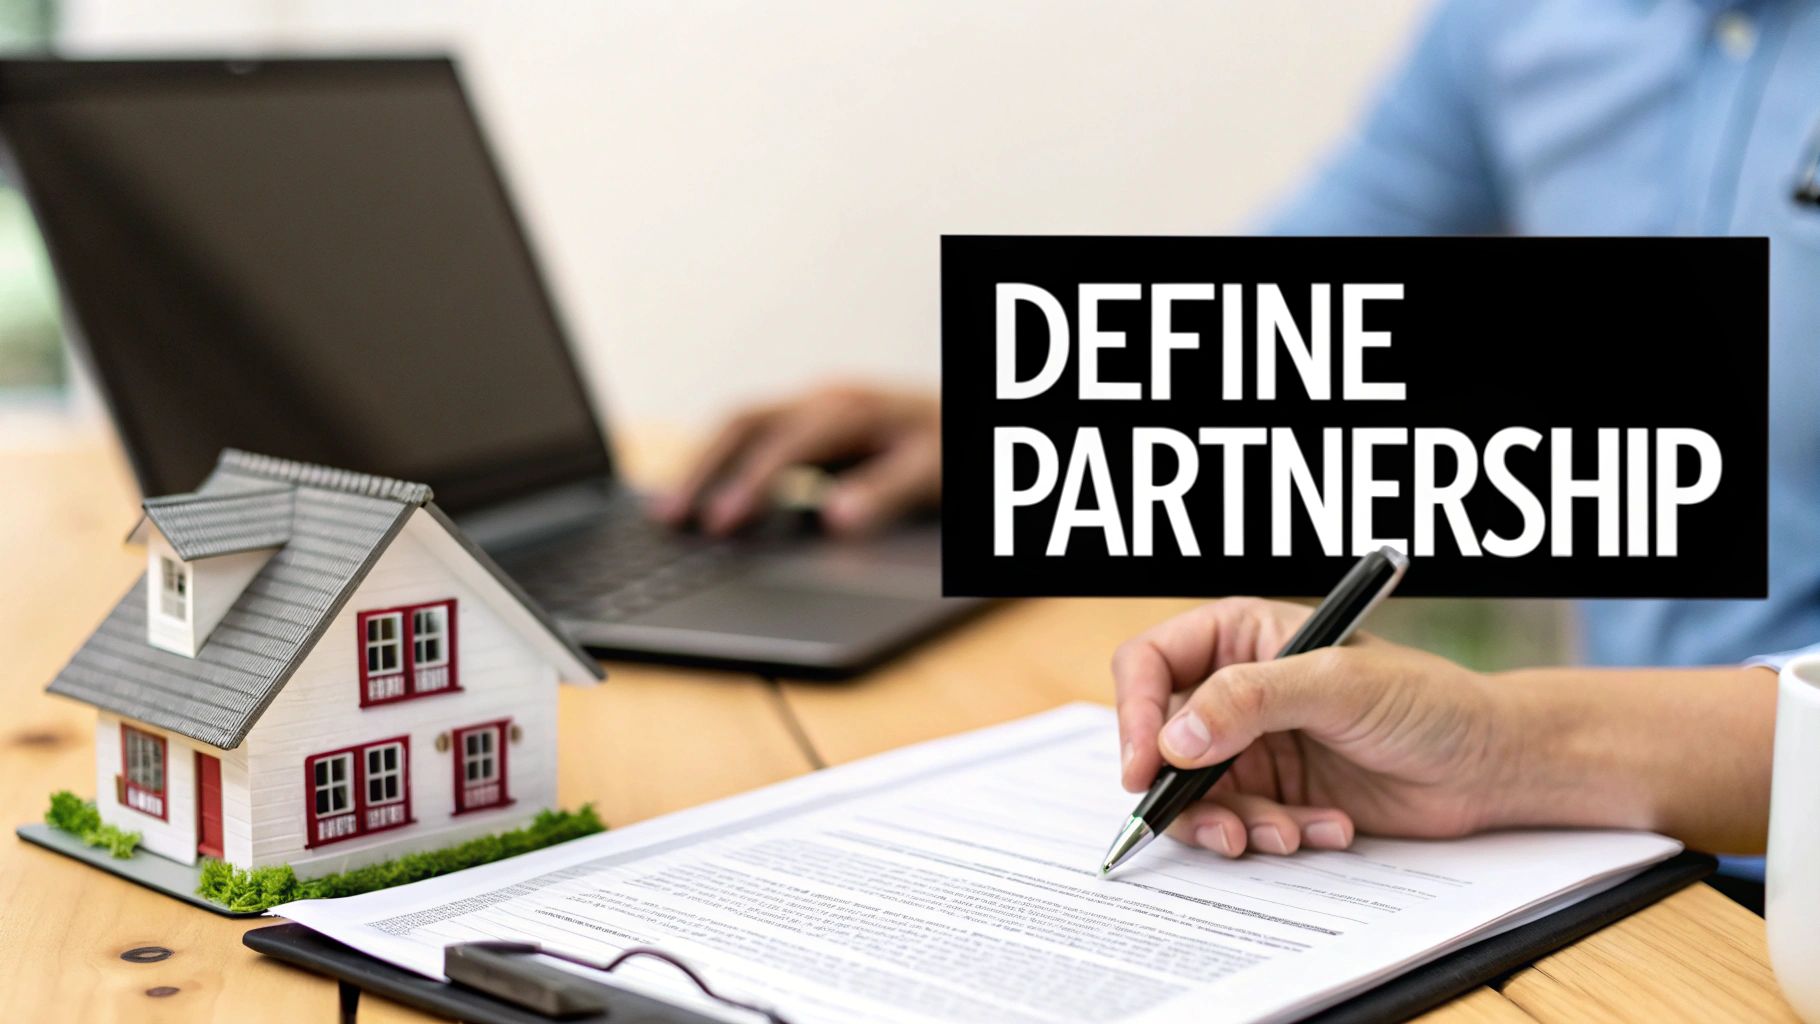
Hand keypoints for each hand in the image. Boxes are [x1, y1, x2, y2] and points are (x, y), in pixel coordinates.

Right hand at [651, 384, 939, 536]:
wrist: (964, 423)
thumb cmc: (951, 449)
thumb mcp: (931, 473)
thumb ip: (885, 493)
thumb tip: (834, 517)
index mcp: (852, 408)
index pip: (786, 444)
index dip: (750, 483)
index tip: (719, 523)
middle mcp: (824, 398)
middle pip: (745, 422)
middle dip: (702, 466)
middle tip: (669, 516)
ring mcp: (812, 407)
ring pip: (741, 425)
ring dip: (702, 464)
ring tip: (667, 511)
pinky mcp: (807, 424)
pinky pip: (752, 437)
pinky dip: (721, 464)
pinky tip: (702, 497)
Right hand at [1112, 598, 1510, 857]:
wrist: (1489, 765)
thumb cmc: (1426, 700)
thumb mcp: (1337, 686)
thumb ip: (1250, 701)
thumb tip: (1173, 739)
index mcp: (1238, 636)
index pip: (1148, 665)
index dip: (1133, 713)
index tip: (1144, 767)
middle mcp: (1234, 689)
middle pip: (1160, 741)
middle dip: (1185, 791)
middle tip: (1220, 826)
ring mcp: (1252, 745)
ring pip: (1195, 794)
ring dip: (1233, 823)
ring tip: (1286, 833)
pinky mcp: (1276, 794)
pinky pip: (1240, 824)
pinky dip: (1273, 835)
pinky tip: (1326, 828)